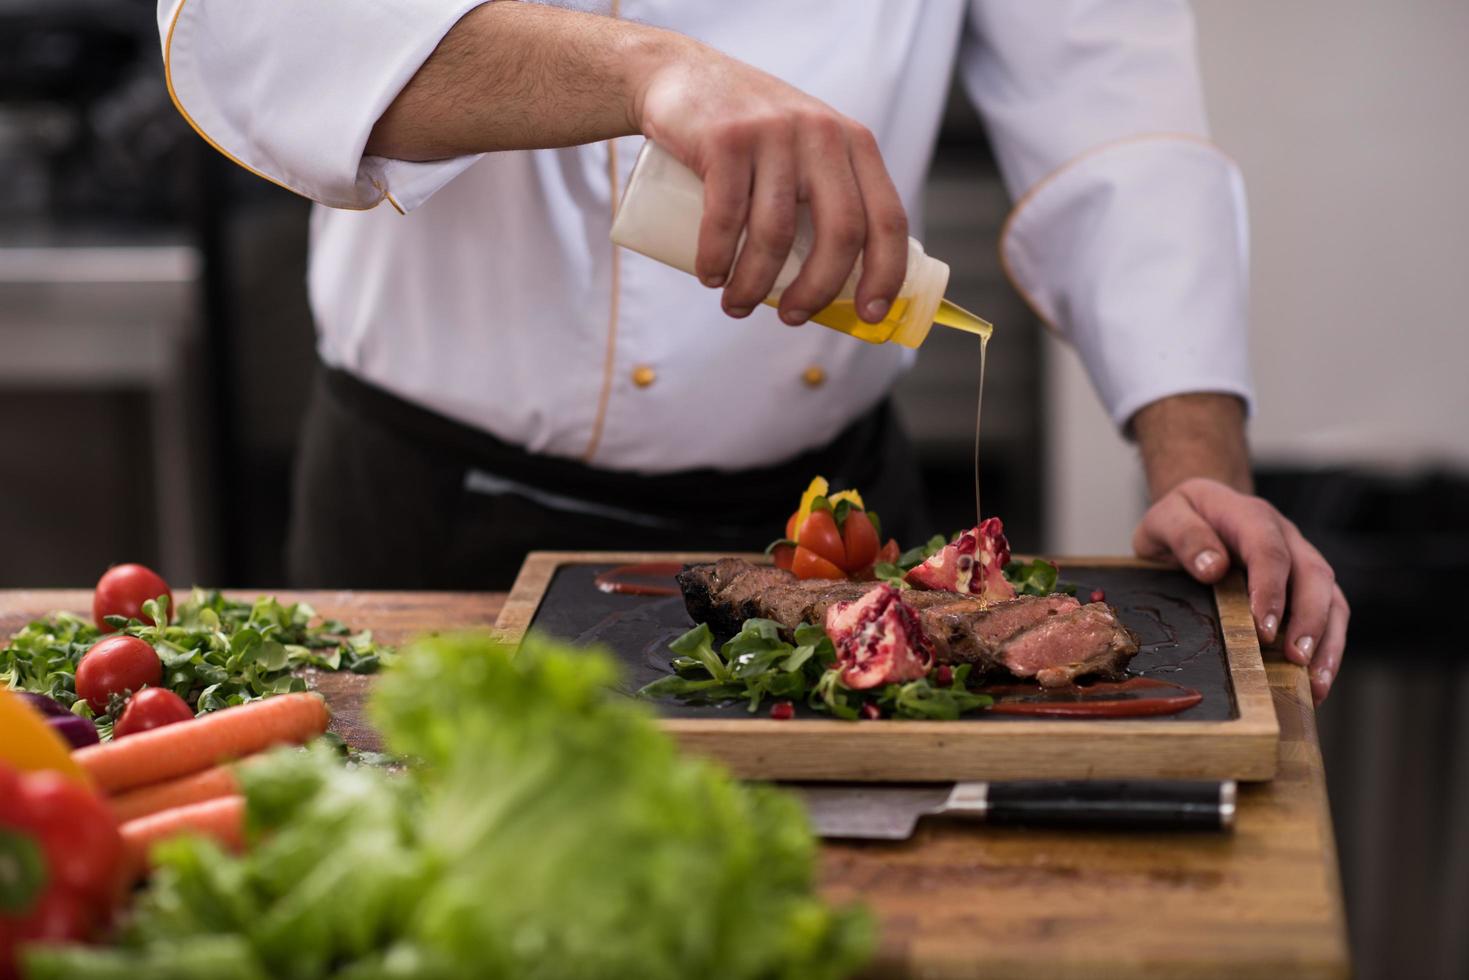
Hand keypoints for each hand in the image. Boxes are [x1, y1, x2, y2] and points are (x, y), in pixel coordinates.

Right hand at [630, 39, 907, 325]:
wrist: (680, 76)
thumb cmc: (749, 133)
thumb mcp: (804, 148)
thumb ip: (829, 192)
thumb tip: (843, 283)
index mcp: (853, 144)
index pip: (887, 218)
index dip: (885, 274)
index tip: (868, 315)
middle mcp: (822, 134)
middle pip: (840, 233)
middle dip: (817, 290)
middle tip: (792, 317)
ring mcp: (775, 133)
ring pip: (776, 233)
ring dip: (754, 285)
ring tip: (736, 305)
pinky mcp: (726, 138)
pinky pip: (726, 216)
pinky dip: (716, 259)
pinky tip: (710, 277)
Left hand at [1132, 478, 1347, 703]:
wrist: (1196, 514)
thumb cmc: (1180, 519)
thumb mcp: (1165, 519)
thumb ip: (1185, 536)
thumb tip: (1213, 568)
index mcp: (1249, 516)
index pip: (1269, 550)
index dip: (1271, 590)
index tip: (1263, 629)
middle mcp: (1285, 536)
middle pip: (1313, 574)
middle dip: (1309, 620)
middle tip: (1296, 658)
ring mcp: (1301, 560)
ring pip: (1332, 597)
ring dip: (1328, 640)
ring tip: (1316, 682)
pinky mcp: (1306, 585)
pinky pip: (1331, 614)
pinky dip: (1329, 648)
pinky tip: (1317, 683)